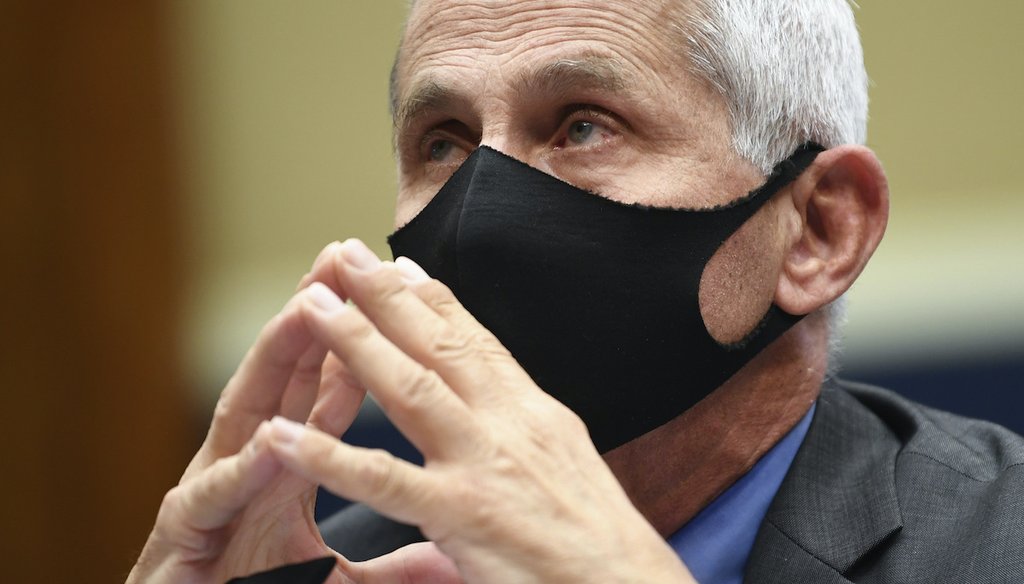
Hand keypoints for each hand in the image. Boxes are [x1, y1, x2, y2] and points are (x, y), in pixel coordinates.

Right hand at [127, 244, 461, 583]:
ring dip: (274, 360)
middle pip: (285, 379)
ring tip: (308, 308)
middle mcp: (247, 467)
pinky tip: (272, 437)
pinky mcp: (184, 538)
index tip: (393, 297)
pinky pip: (213, 496)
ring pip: (244, 413)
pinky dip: (243, 468)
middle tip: (347, 259)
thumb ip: (389, 565)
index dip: (360, 345)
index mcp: (284, 471)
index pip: (327, 394)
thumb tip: (444, 555)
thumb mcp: (333, 577)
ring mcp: (213, 494)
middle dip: (318, 318)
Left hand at [267, 239, 694, 582]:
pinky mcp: (460, 513)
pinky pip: (381, 479)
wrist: (629, 583)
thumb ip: (525, 425)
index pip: (477, 342)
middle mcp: (509, 423)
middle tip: (343, 254)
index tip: (400, 266)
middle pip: (438, 344)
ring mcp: (482, 463)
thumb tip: (504, 396)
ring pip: (409, 388)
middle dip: (386, 296)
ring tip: (312, 305)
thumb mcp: (567, 460)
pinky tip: (282, 434)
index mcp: (533, 413)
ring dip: (355, 342)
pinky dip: (327, 455)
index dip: (434, 300)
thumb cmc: (598, 537)